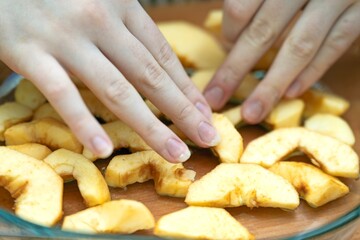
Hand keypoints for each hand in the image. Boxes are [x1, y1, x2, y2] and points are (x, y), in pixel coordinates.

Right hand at [0, 0, 219, 162]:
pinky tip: (103, 150)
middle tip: (208, 138)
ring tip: (175, 153)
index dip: (186, 87)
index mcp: (120, 5)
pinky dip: (84, 124)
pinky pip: (62, 94)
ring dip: (150, 127)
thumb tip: (157, 69)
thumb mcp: (100, 3)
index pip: (162, 55)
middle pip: (150, 75)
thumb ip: (126, 31)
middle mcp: (99, 19)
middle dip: (183, 111)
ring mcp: (66, 37)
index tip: (205, 114)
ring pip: (117, 90)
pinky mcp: (29, 52)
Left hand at [204, 0, 359, 122]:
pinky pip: (334, 46)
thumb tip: (232, 37)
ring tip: (252, 112)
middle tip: (215, 98)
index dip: (229, 32)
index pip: (240, 8)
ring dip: (272, 85)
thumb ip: (257, 1)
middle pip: (263, 32)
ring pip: (298, 46)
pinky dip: (311, 71)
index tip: (226, 45)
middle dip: (235, 70)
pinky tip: (291, 93)